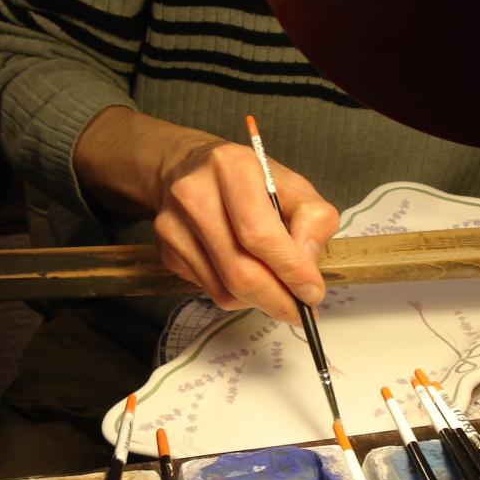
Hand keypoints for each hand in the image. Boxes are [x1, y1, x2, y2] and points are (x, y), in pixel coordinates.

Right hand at [74, 106, 338, 322]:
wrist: (188, 169)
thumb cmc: (249, 180)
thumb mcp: (294, 185)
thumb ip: (313, 220)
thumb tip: (306, 269)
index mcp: (232, 168)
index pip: (258, 233)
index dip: (289, 270)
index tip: (312, 292)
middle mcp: (194, 194)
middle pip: (239, 270)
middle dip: (277, 300)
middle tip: (300, 311)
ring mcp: (173, 225)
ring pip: (224, 290)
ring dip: (258, 301)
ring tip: (277, 291)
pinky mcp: (166, 250)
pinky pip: (210, 291)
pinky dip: (236, 295)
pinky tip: (248, 276)